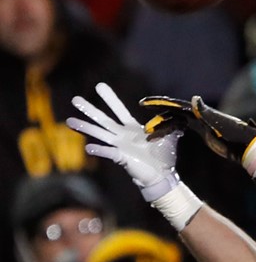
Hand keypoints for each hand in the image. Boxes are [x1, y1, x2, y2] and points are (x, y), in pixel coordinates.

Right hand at [67, 83, 182, 201]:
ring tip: (69, 121)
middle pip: (103, 119)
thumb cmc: (163, 156)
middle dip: (89, 109)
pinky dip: (99, 150)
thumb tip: (181, 114)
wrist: (161, 175)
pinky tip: (88, 147)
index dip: (110, 99)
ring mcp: (119, 146)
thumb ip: (172, 124)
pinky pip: (107, 152)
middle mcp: (122, 135)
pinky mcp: (121, 158)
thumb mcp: (170, 136)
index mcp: (132, 128)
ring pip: (99, 134)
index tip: (99, 86)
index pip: (118, 110)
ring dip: (85, 127)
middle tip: (75, 99)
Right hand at [139, 95, 255, 161]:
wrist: (245, 145)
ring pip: (175, 122)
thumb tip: (194, 98)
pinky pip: (181, 129)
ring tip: (149, 136)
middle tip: (145, 128)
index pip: (175, 105)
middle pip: (172, 114)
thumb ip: (205, 112)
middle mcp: (197, 114)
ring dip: (162, 127)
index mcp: (199, 110)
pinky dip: (170, 131)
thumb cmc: (234, 133)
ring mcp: (198, 122)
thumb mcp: (218, 123)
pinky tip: (161, 136)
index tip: (144, 103)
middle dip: (157, 119)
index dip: (159, 103)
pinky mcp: (201, 131)